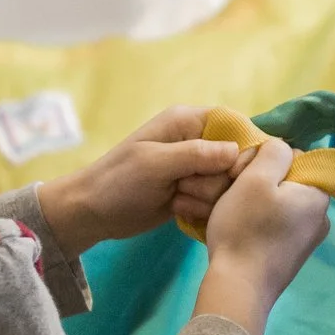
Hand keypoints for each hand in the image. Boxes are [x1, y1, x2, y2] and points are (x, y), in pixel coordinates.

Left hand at [36, 106, 242, 254]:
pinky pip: (217, 201)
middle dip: (215, 179)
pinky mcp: (193, 192)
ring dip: (206, 198)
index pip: (234, 123)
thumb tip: (236, 151)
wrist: (92, 213)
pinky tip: (181, 211)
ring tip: (177, 199)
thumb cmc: (118, 181)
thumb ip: (197, 154)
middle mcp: (196, 142)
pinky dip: (203, 209)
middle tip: (184, 186)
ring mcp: (195, 169)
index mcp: (187, 122)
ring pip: (228, 184)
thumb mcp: (156, 164)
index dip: (242, 146)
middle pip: (235, 159)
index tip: (232, 171)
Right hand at [196, 139, 332, 334]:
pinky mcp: (290, 258)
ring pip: (278, 205)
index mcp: (319, 196)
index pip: (295, 158)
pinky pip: (274, 227)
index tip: (241, 175)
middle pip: (286, 182)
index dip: (264, 161)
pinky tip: (238, 232)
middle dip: (258, 182)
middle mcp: (321, 218)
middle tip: (231, 194)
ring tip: (231, 213)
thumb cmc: (246, 229)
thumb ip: (274, 153)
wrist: (238, 289)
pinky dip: (256, 224)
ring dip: (254, 203)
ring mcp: (307, 241)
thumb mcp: (256, 178)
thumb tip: (281, 149)